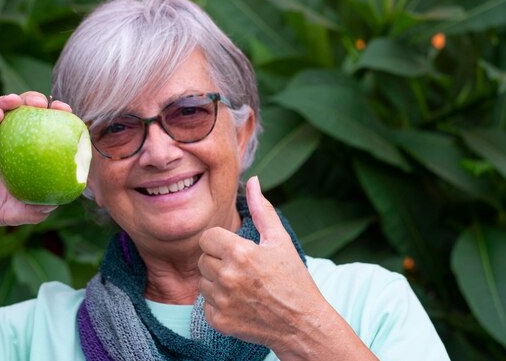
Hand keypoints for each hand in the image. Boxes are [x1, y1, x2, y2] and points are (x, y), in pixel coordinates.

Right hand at [0, 92, 71, 239]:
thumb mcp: (17, 212)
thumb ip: (37, 209)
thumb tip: (60, 202)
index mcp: (24, 151)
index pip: (43, 126)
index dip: (56, 116)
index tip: (67, 112)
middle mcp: (7, 139)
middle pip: (23, 110)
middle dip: (35, 100)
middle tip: (44, 104)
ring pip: (0, 109)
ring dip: (11, 101)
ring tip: (20, 101)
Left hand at [198, 176, 329, 355]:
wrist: (302, 324)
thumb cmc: (293, 279)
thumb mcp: (280, 240)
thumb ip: (262, 209)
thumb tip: (253, 181)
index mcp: (240, 252)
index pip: (207, 238)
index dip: (220, 242)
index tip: (235, 249)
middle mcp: (227, 277)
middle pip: (203, 259)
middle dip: (219, 261)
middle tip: (243, 269)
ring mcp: (222, 301)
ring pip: (203, 282)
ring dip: (217, 283)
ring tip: (242, 287)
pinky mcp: (219, 321)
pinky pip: (206, 305)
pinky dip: (218, 304)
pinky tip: (240, 303)